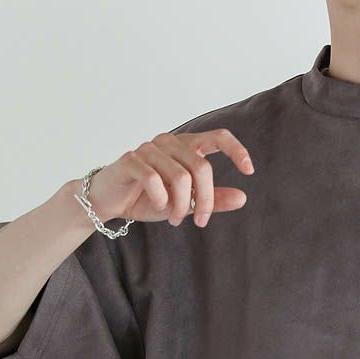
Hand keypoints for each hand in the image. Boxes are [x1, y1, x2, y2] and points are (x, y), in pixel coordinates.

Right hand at [84, 128, 254, 228]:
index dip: (236, 150)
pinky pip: (154, 179)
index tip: (249, 171)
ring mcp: (148, 148)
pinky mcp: (130, 159)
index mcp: (185, 147)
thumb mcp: (185, 203)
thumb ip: (212, 199)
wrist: (110, 202)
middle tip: (200, 221)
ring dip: (181, 205)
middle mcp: (169, 142)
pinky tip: (159, 208)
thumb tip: (243, 197)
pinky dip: (161, 200)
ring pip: (180, 177)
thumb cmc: (148, 198)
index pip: (218, 137)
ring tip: (174, 219)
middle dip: (205, 199)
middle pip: (201, 167)